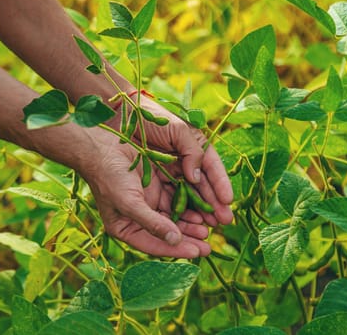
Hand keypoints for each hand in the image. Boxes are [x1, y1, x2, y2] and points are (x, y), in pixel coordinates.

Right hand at [79, 129, 211, 257]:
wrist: (101, 146)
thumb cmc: (109, 178)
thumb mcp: (129, 203)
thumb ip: (152, 223)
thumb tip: (175, 240)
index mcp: (126, 228)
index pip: (155, 245)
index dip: (177, 249)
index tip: (198, 252)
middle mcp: (139, 217)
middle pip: (167, 233)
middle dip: (188, 238)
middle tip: (209, 245)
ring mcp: (148, 200)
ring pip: (175, 216)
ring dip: (191, 221)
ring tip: (208, 228)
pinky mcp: (156, 184)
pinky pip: (176, 197)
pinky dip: (189, 203)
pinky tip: (202, 208)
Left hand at [109, 95, 233, 227]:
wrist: (118, 119)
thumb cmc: (150, 119)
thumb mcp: (178, 130)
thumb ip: (194, 151)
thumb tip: (197, 178)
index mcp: (191, 149)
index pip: (211, 169)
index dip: (221, 185)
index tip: (228, 200)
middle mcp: (180, 165)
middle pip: (201, 189)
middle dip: (213, 205)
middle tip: (224, 221)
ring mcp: (165, 177)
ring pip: (185, 199)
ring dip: (197, 214)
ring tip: (208, 227)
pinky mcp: (149, 187)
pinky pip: (166, 204)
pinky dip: (177, 214)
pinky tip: (187, 224)